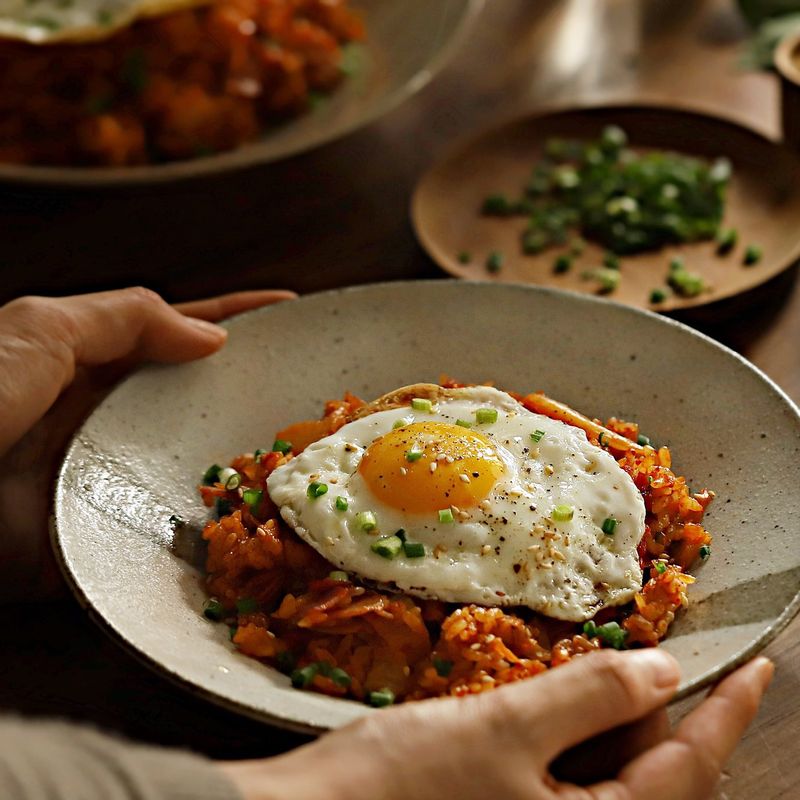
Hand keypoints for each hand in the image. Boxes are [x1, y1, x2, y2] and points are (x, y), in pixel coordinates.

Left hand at [0, 286, 294, 602]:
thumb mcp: (41, 329)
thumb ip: (127, 318)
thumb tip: (211, 335)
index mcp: (93, 364)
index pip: (180, 332)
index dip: (236, 318)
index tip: (293, 313)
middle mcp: (110, 421)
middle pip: (197, 400)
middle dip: (253, 393)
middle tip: (318, 395)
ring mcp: (112, 481)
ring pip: (195, 467)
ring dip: (248, 466)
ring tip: (313, 461)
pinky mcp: (105, 541)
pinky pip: (172, 534)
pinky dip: (217, 532)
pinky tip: (268, 529)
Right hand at [220, 650, 772, 799]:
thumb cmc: (398, 789)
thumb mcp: (502, 732)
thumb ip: (587, 699)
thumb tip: (659, 672)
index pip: (689, 770)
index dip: (727, 711)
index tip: (757, 667)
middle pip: (650, 774)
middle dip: (645, 709)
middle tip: (626, 658)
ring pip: (607, 774)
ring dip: (601, 719)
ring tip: (575, 680)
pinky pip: (566, 778)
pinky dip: (566, 735)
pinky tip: (540, 707)